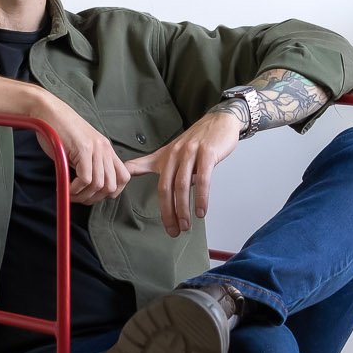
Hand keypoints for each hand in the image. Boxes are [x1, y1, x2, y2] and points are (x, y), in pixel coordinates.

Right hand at [27, 95, 130, 204]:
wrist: (48, 111)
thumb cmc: (59, 130)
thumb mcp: (80, 148)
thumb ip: (88, 164)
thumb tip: (88, 189)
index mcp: (106, 148)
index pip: (123, 177)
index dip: (112, 192)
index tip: (95, 195)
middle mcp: (104, 148)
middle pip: (112, 185)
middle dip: (95, 198)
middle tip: (80, 198)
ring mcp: (95, 148)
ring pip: (99, 184)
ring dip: (84, 196)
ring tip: (72, 194)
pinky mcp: (83, 148)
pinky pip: (86, 178)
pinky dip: (76, 189)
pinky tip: (68, 188)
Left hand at [128, 108, 240, 236]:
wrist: (220, 121)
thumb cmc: (196, 140)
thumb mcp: (169, 151)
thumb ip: (150, 164)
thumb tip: (132, 174)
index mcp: (164, 157)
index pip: (153, 182)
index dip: (148, 199)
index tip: (147, 216)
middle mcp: (175, 155)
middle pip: (166, 188)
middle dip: (169, 213)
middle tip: (174, 231)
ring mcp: (191, 153)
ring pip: (182, 185)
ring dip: (183, 209)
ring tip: (186, 225)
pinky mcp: (207, 153)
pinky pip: (203, 179)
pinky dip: (201, 197)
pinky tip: (201, 211)